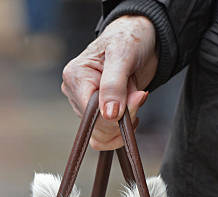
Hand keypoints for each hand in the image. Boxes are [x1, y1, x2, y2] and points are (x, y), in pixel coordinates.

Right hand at [61, 15, 158, 149]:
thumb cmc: (129, 40)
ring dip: (126, 122)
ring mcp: (87, 105)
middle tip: (138, 95)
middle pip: (98, 128)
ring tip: (134, 98)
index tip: (136, 99)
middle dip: (124, 117)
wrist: (142, 41)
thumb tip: (109, 114)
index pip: (90, 114)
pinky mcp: (100, 114)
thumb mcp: (123, 55)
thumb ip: (115, 85)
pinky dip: (124, 128)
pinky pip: (108, 136)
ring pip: (104, 135)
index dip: (114, 117)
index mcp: (75, 77)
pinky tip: (132, 112)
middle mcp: (77, 93)